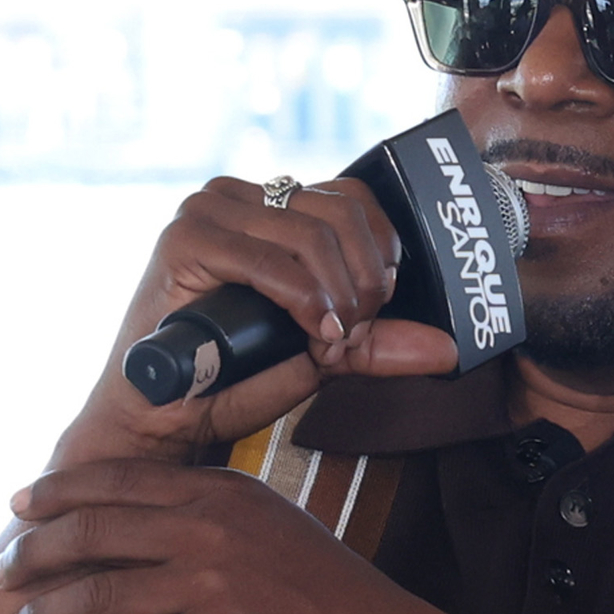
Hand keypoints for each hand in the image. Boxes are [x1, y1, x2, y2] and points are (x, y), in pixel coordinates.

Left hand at [0, 458, 454, 613]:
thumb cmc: (334, 596)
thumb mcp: (276, 528)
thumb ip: (213, 515)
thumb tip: (144, 522)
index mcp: (223, 492)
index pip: (119, 480)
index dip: (59, 491)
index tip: (21, 503)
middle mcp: (209, 528)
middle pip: (93, 531)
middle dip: (34, 552)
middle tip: (4, 571)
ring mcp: (208, 585)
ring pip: (98, 594)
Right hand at [51, 174, 461, 471]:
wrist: (164, 416)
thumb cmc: (234, 378)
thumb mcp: (324, 352)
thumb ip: (379, 342)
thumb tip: (448, 348)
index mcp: (273, 206)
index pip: (356, 200)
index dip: (382, 257)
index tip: (369, 313)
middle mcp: (240, 196)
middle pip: (345, 214)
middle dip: (365, 284)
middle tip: (351, 335)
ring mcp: (208, 210)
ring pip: (315, 236)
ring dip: (337, 299)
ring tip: (325, 341)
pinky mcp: (185, 239)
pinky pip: (273, 261)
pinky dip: (305, 302)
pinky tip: (312, 333)